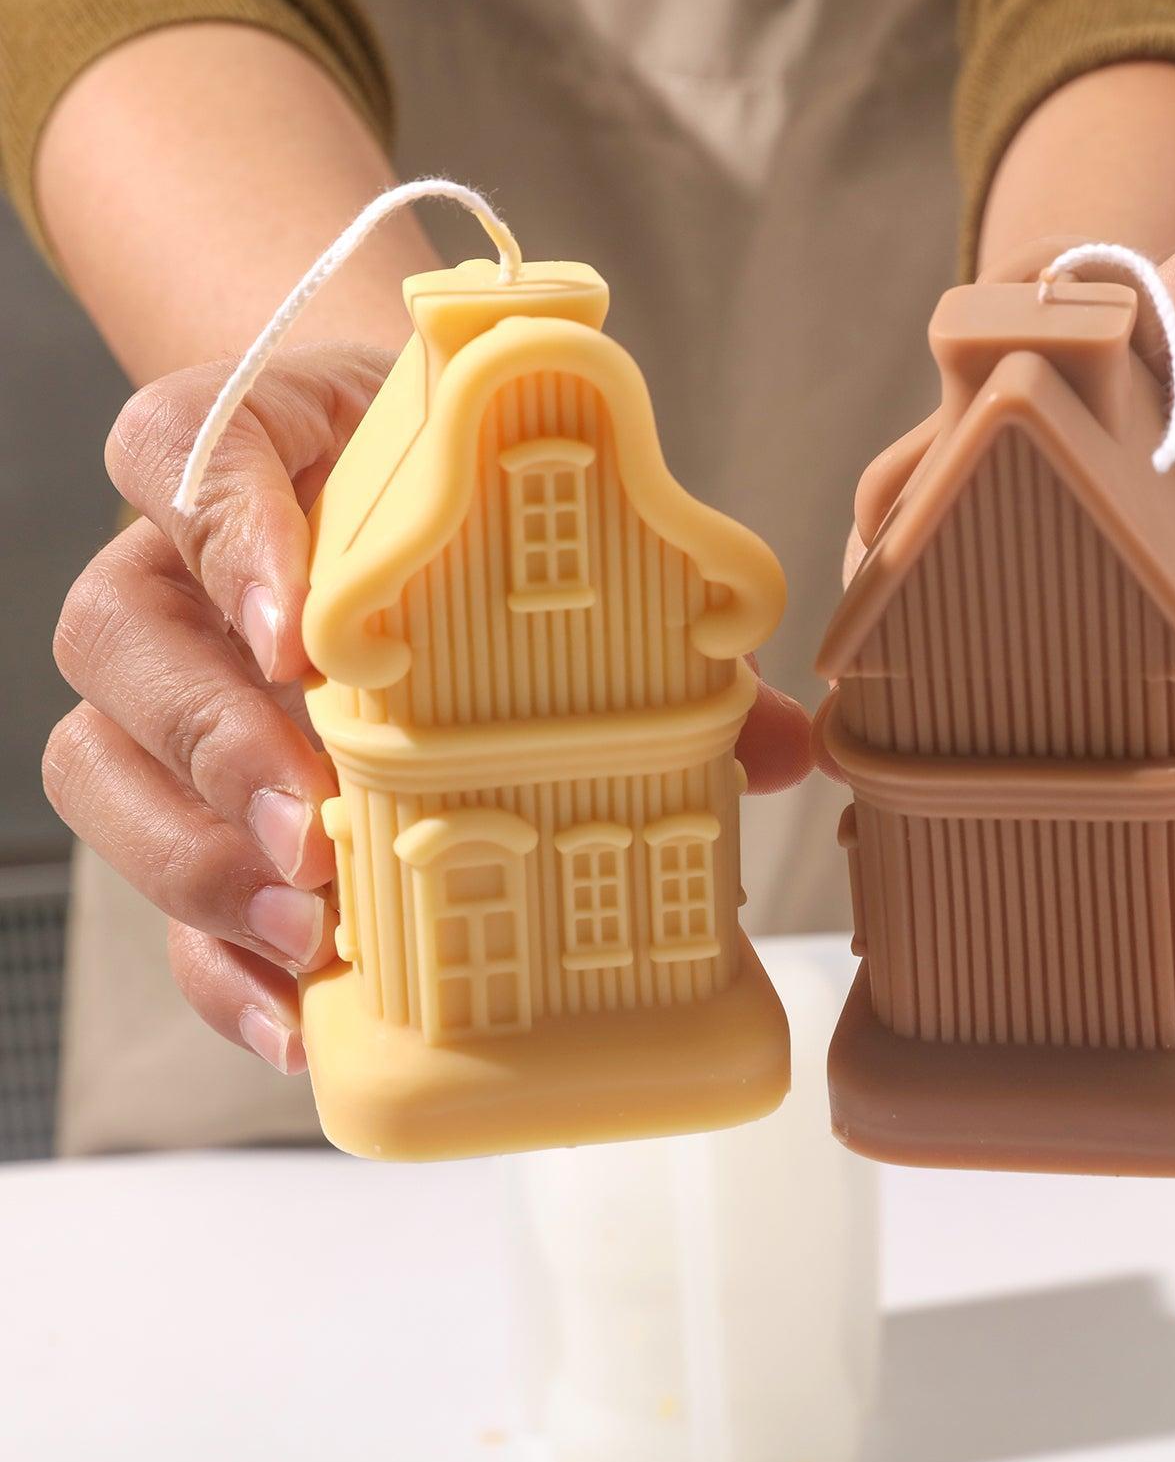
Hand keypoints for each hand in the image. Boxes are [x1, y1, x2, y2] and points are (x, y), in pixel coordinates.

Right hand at [44, 347, 812, 1073]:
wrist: (389, 497)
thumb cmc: (451, 504)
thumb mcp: (531, 519)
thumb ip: (645, 611)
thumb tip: (784, 747)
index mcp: (254, 455)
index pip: (185, 448)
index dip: (224, 528)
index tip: (301, 624)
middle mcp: (177, 564)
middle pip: (121, 635)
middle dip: (211, 742)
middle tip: (309, 822)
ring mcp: (163, 678)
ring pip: (103, 759)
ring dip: (196, 859)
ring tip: (314, 927)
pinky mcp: (174, 790)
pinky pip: (147, 873)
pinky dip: (211, 954)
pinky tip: (294, 1013)